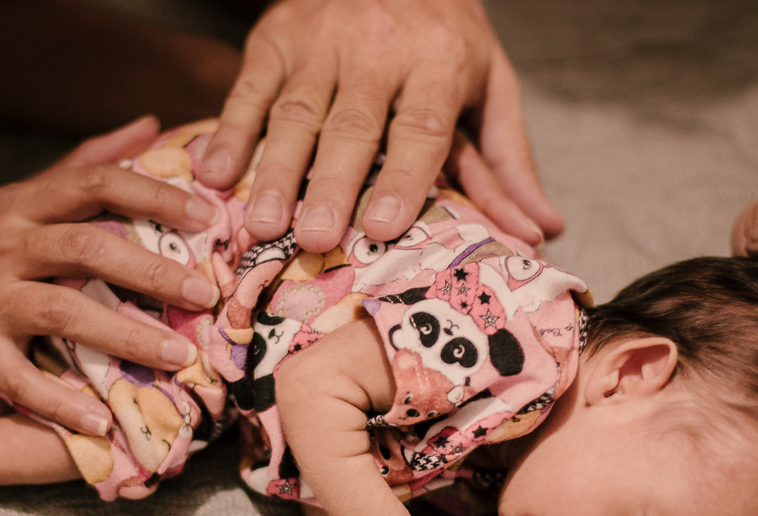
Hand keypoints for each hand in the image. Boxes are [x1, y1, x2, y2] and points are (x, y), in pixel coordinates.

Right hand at [0, 116, 222, 435]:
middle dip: (152, 271)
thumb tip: (151, 125)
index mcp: (22, 204)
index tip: (209, 216)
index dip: (153, 195)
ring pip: (63, 312)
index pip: (93, 183)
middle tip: (206, 294)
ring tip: (178, 358)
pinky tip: (105, 421)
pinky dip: (63, 403)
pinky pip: (23, 381)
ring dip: (126, 336)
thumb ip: (86, 164)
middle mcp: (2, 246)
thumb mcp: (24, 200)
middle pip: (85, 248)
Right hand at [198, 0, 562, 252]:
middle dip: (333, 183)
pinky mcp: (274, 37)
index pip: (420, 125)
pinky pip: (248, 88)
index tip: (384, 225)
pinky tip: (216, 173)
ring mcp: (319, 40)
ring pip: (295, 111)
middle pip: (352, 125)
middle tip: (317, 236)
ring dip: (275, 170)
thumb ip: (507, 160)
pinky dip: (231, 131)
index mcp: (437, 59)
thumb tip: (541, 231)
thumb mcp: (489, 87)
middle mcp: (377, 46)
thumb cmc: (444, 40)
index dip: (402, 175)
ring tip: (263, 224)